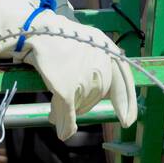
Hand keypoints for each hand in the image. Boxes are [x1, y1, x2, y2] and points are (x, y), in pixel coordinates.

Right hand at [0, 0, 137, 139]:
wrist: (36, 30)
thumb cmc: (58, 37)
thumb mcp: (87, 42)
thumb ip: (99, 64)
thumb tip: (103, 93)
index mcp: (107, 48)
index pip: (123, 79)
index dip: (126, 102)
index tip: (127, 121)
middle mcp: (99, 62)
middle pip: (98, 94)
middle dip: (85, 103)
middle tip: (73, 105)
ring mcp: (83, 76)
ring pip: (81, 104)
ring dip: (70, 110)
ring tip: (56, 110)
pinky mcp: (66, 88)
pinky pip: (69, 112)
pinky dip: (67, 124)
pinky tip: (65, 133)